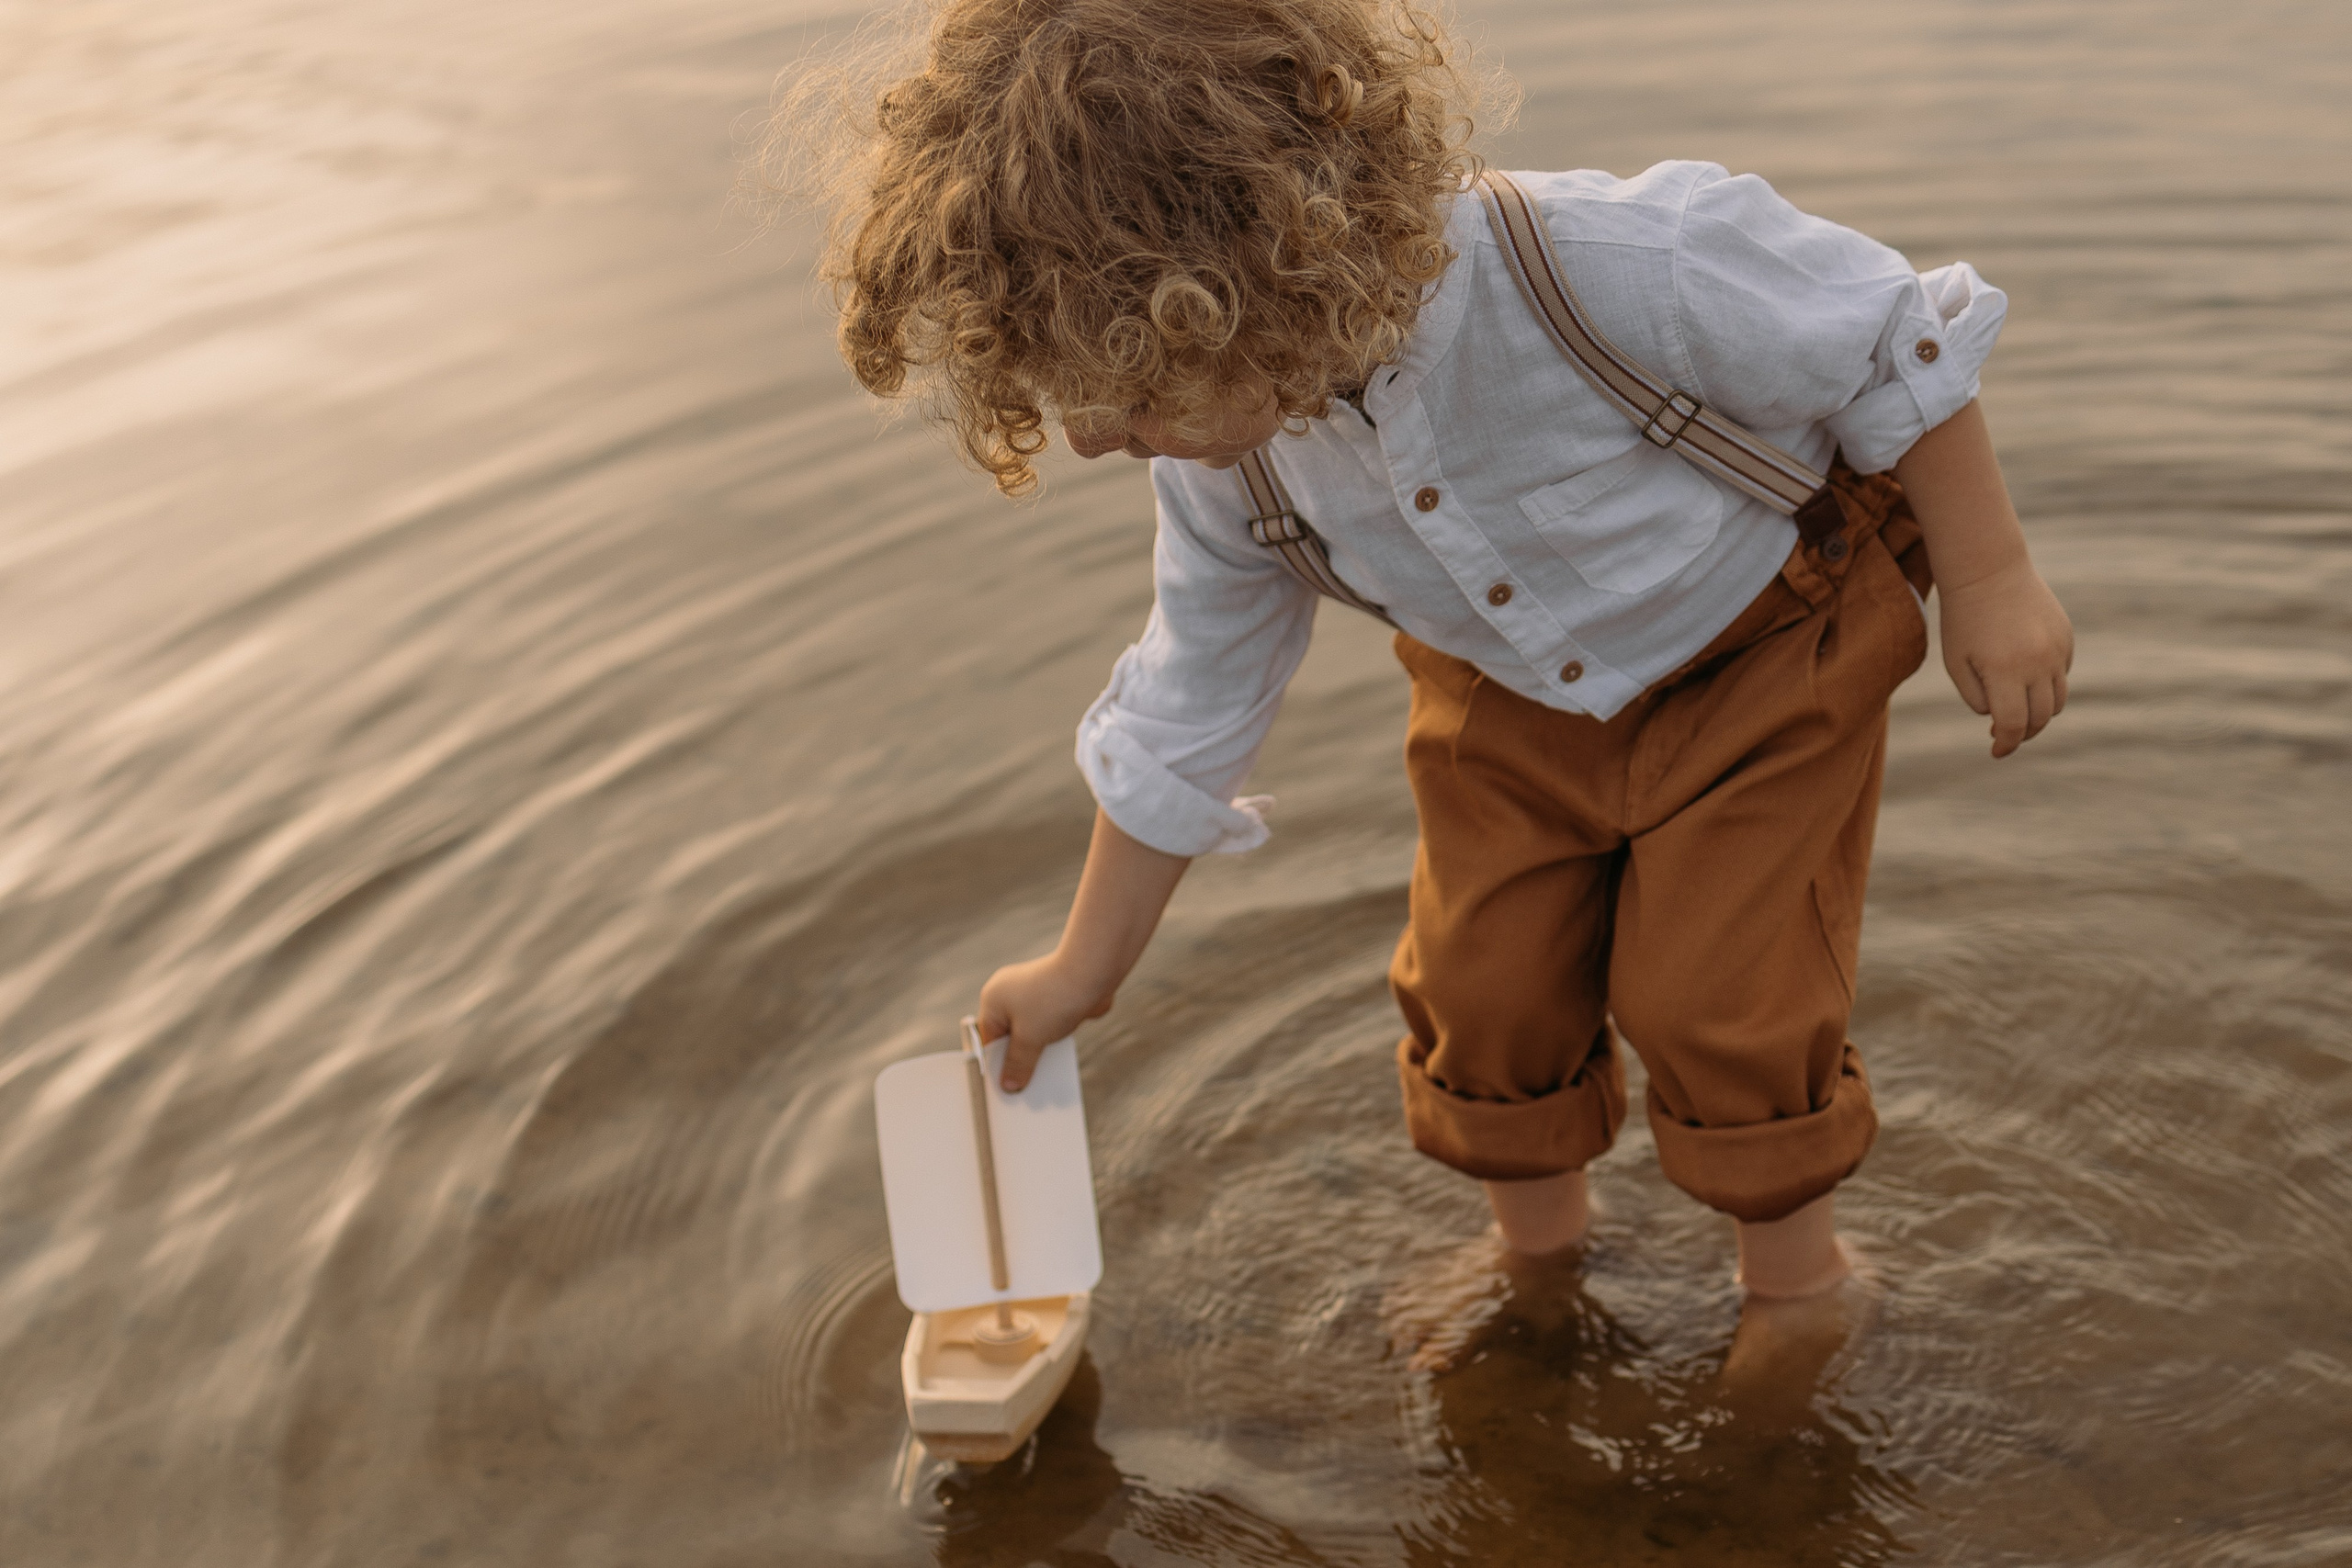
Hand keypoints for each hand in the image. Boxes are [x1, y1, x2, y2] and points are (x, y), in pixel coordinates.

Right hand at [976, 951, 1115, 1092]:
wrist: (1093, 971)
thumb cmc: (1054, 999)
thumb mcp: (1030, 1038)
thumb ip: (1017, 1064)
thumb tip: (1009, 1085)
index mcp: (993, 1000)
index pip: (986, 1041)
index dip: (993, 1066)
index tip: (1000, 1090)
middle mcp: (1009, 995)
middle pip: (1009, 1039)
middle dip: (1017, 1062)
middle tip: (1022, 1092)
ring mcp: (1032, 995)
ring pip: (1030, 1034)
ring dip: (1037, 1054)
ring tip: (1042, 1082)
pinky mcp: (1054, 998)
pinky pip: (1048, 1027)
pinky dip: (1053, 1042)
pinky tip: (1058, 1062)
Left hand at [1936, 559, 2073, 756]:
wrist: (1990, 571)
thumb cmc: (1964, 620)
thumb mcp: (1956, 662)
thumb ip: (1976, 697)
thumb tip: (1999, 719)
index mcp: (2004, 672)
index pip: (2012, 725)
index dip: (2005, 744)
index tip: (1996, 752)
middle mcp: (2037, 664)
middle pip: (2040, 718)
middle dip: (2023, 733)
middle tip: (2005, 735)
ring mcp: (2057, 651)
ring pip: (2057, 701)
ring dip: (2039, 713)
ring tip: (2017, 711)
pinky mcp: (2067, 638)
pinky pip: (2062, 675)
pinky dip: (2046, 685)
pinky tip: (2025, 676)